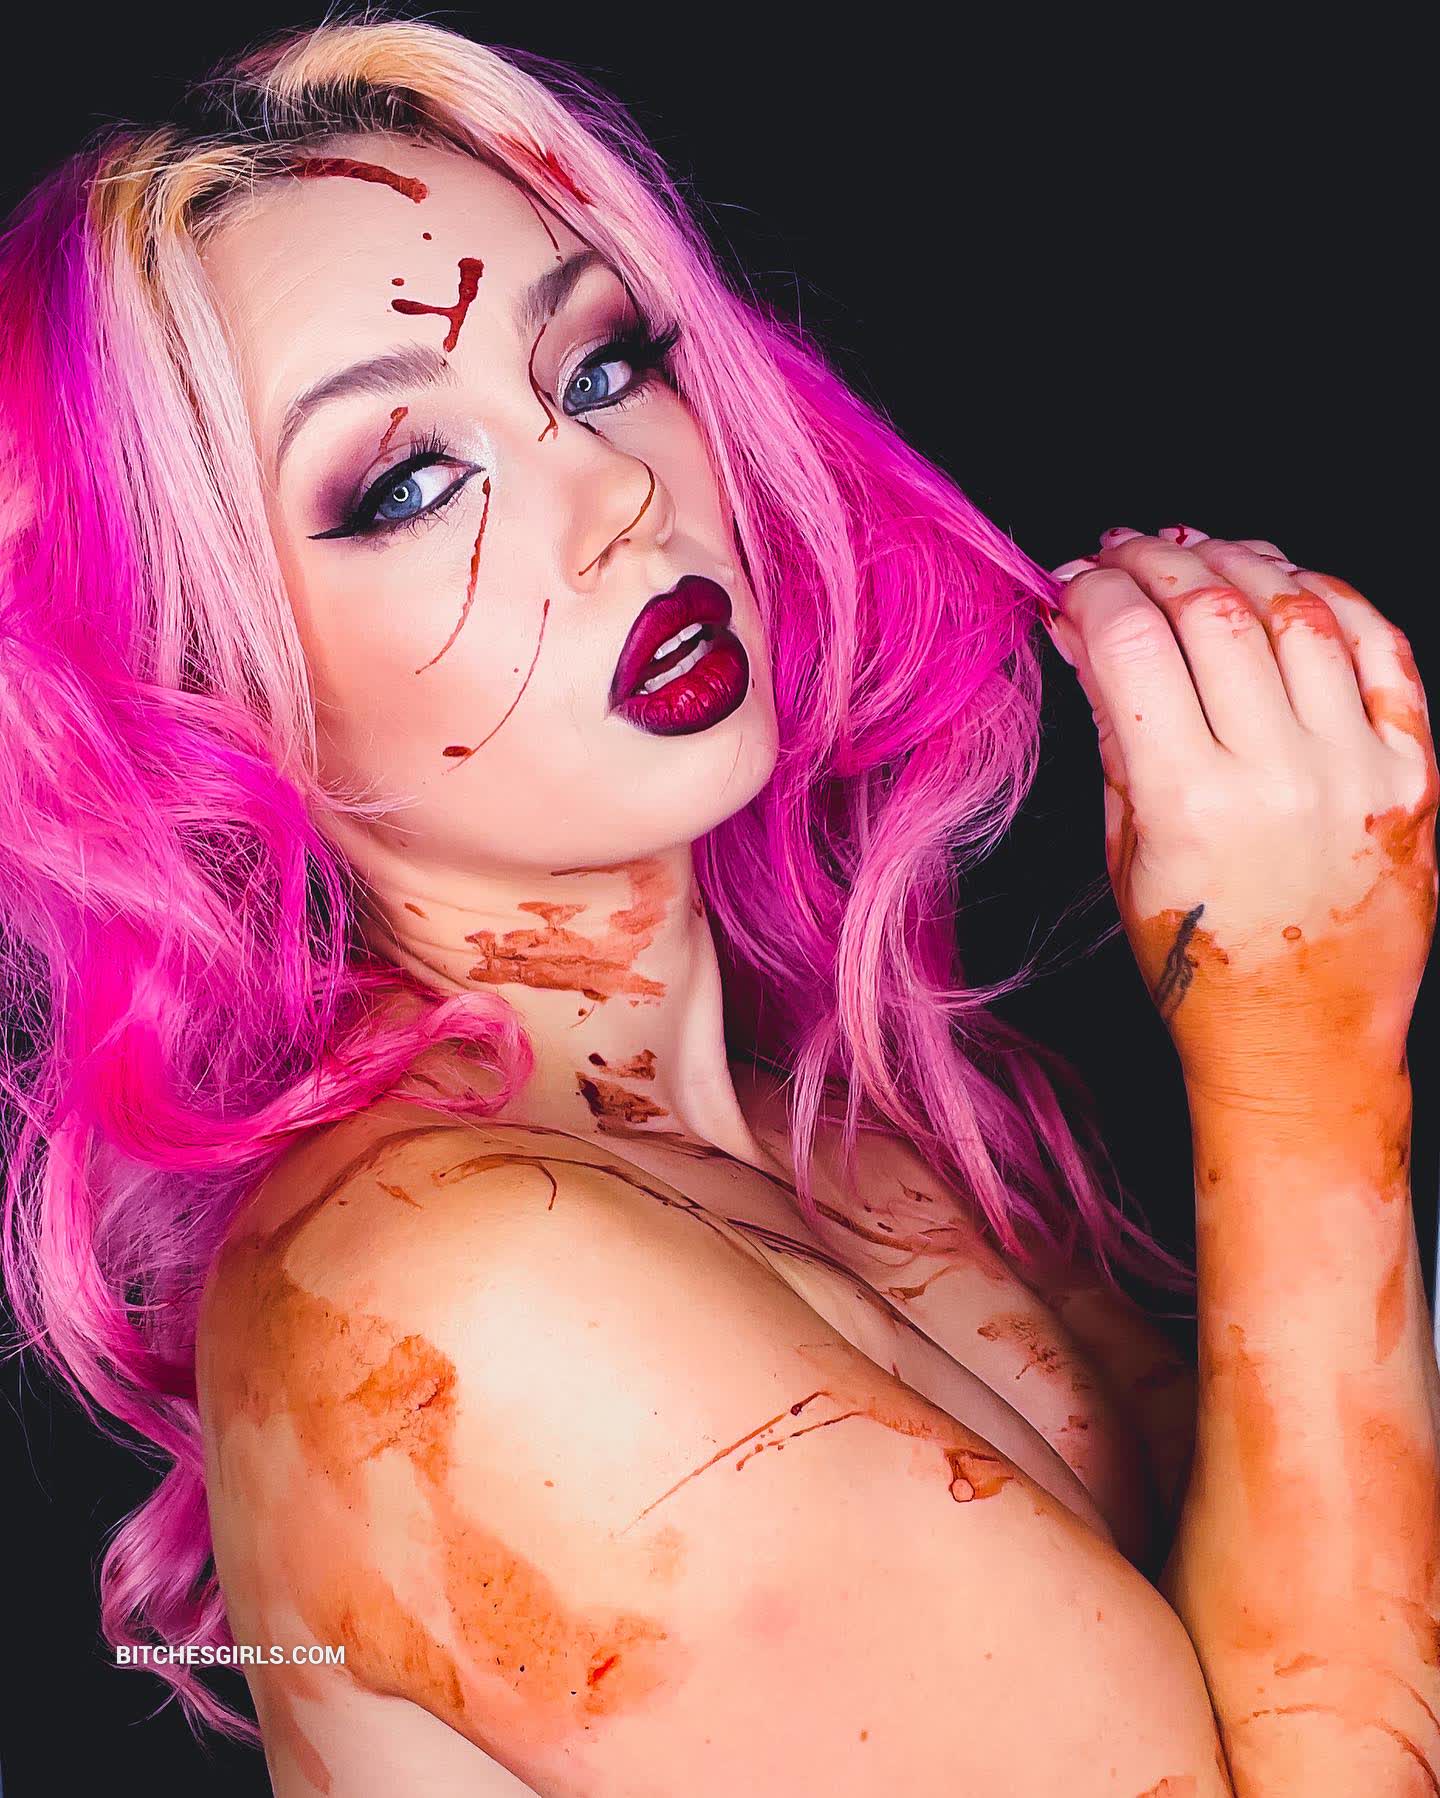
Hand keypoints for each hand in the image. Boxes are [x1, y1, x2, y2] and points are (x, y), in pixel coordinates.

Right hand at [1043, 527, 1436, 1100]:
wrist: (1299, 1043)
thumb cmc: (1200, 966)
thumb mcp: (1126, 854)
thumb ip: (1111, 733)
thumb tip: (1083, 633)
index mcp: (1190, 804)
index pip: (1131, 644)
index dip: (1092, 591)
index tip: (1072, 580)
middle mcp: (1279, 777)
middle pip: (1211, 610)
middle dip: (1155, 561)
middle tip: (1125, 551)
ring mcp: (1356, 772)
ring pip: (1297, 610)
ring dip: (1238, 562)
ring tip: (1199, 554)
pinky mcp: (1412, 776)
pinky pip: (1380, 650)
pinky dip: (1330, 598)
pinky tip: (1288, 585)